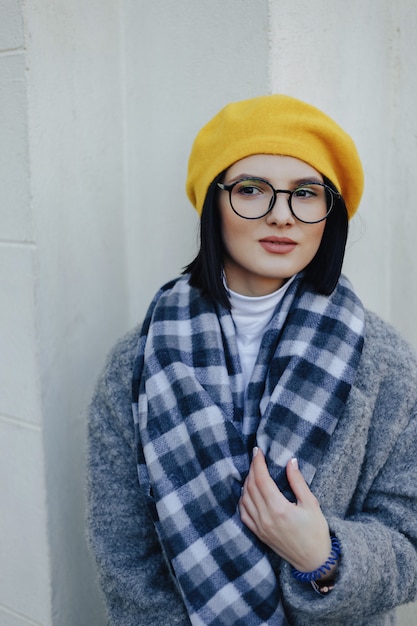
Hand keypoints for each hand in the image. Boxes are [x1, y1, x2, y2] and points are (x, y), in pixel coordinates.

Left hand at [239, 448, 335, 577]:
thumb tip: (291, 461)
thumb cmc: (316, 531)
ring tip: (253, 472)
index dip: (258, 463)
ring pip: (244, 499)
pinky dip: (243, 500)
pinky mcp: (259, 534)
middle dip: (252, 469)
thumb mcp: (311, 504)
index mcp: (279, 508)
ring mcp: (260, 527)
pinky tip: (247, 492)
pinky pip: (244, 514)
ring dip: (246, 483)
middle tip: (256, 458)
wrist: (314, 561)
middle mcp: (265, 517)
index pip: (261, 479)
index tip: (258, 451)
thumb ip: (298, 481)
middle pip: (251, 486)